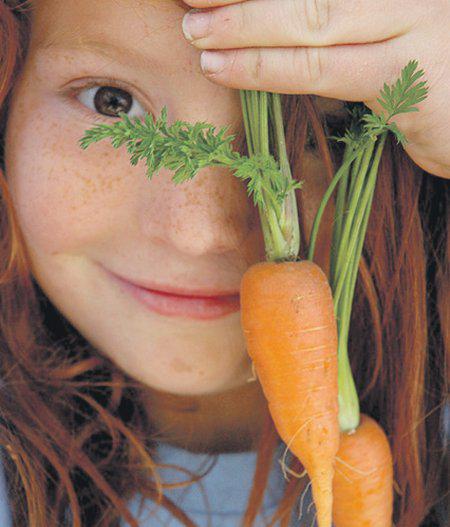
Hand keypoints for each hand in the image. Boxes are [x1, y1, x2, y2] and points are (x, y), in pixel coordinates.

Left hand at [181, 0, 449, 178]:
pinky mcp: (410, 74)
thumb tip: (274, 30)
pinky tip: (228, 69)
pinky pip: (323, 68)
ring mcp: (417, 20)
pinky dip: (268, 69)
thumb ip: (344, 20)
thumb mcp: (391, 32)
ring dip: (244, 25)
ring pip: (312, 17)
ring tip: (196, 32)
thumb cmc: (433, 74)